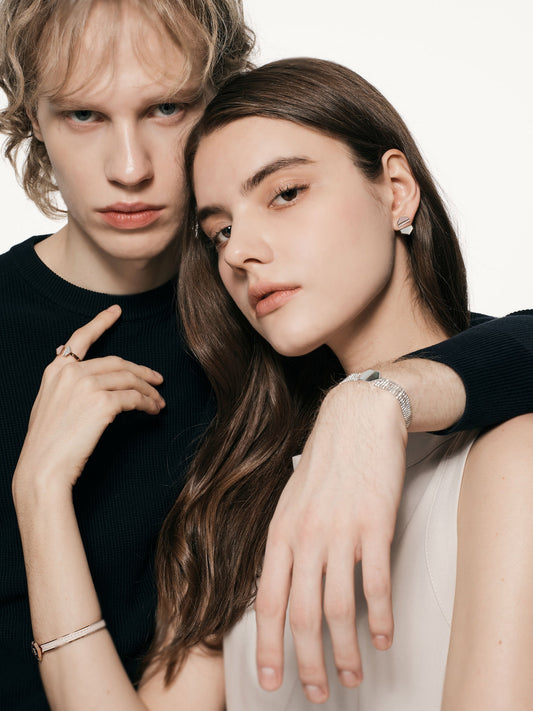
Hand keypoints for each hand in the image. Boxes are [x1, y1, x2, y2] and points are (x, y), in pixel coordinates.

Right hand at [12, 305, 164, 497]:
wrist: (43, 468)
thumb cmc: (48, 443)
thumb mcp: (49, 404)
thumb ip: (65, 383)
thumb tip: (84, 370)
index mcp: (56, 370)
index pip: (82, 338)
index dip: (101, 322)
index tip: (116, 311)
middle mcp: (71, 372)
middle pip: (117, 362)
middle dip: (141, 371)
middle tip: (158, 379)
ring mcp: (87, 385)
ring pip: (129, 379)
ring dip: (149, 390)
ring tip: (159, 401)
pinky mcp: (103, 403)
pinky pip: (134, 398)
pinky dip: (148, 403)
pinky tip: (153, 410)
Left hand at [255, 381, 406, 703]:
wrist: (355, 421)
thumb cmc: (323, 464)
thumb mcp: (289, 501)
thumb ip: (285, 544)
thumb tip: (283, 588)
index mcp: (280, 533)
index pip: (268, 602)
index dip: (267, 646)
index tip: (270, 679)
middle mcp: (305, 537)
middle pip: (302, 616)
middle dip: (307, 662)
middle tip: (316, 692)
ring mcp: (340, 532)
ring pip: (339, 609)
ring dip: (345, 652)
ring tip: (353, 676)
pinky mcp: (374, 526)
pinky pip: (377, 585)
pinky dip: (381, 618)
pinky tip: (384, 637)